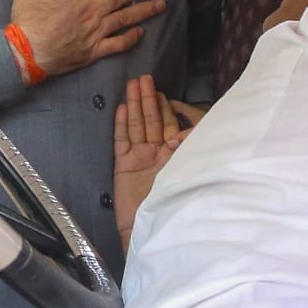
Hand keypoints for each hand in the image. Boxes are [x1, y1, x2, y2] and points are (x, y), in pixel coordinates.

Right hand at [10, 0, 165, 77]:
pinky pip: (118, 44)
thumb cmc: (27, 21)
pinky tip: (142, 32)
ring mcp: (95, 32)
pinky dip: (131, 38)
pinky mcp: (94, 51)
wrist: (26, 54)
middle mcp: (91, 11)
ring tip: (161, 3)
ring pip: (125, 18)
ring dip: (145, 10)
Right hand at [112, 76, 194, 247]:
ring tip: (132, 84)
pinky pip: (122, 141)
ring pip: (136, 126)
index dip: (165, 107)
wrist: (151, 230)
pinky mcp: (124, 166)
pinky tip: (119, 109)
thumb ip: (186, 151)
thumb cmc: (176, 203)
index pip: (170, 125)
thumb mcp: (188, 172)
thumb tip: (180, 132)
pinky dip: (121, 125)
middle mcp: (157, 154)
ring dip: (134, 105)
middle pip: (151, 121)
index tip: (162, 90)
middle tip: (144, 77)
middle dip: (148, 99)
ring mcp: (140, 159)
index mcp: (175, 155)